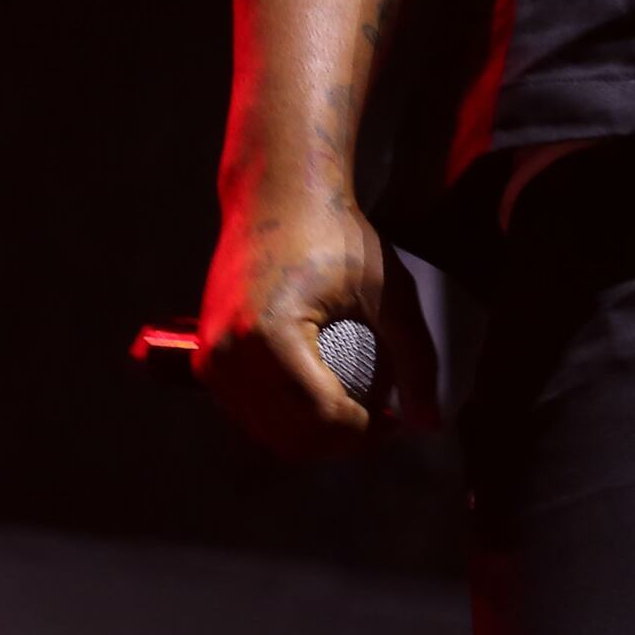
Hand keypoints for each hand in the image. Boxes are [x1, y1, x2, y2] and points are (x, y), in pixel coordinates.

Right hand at [195, 184, 426, 458]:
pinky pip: (250, 414)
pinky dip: (287, 419)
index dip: (368, 431)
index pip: (324, 418)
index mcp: (270, 336)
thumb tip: (428, 425)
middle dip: (343, 441)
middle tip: (379, 418)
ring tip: (355, 408)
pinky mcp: (206, 358)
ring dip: (314, 436)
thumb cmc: (336, 234)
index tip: (396, 419)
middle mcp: (228, 354)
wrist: (276, 193)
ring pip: (268, 434)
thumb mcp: (389, 290)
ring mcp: (210, 359)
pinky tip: (323, 395)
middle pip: (293, 437)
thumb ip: (415, 358)